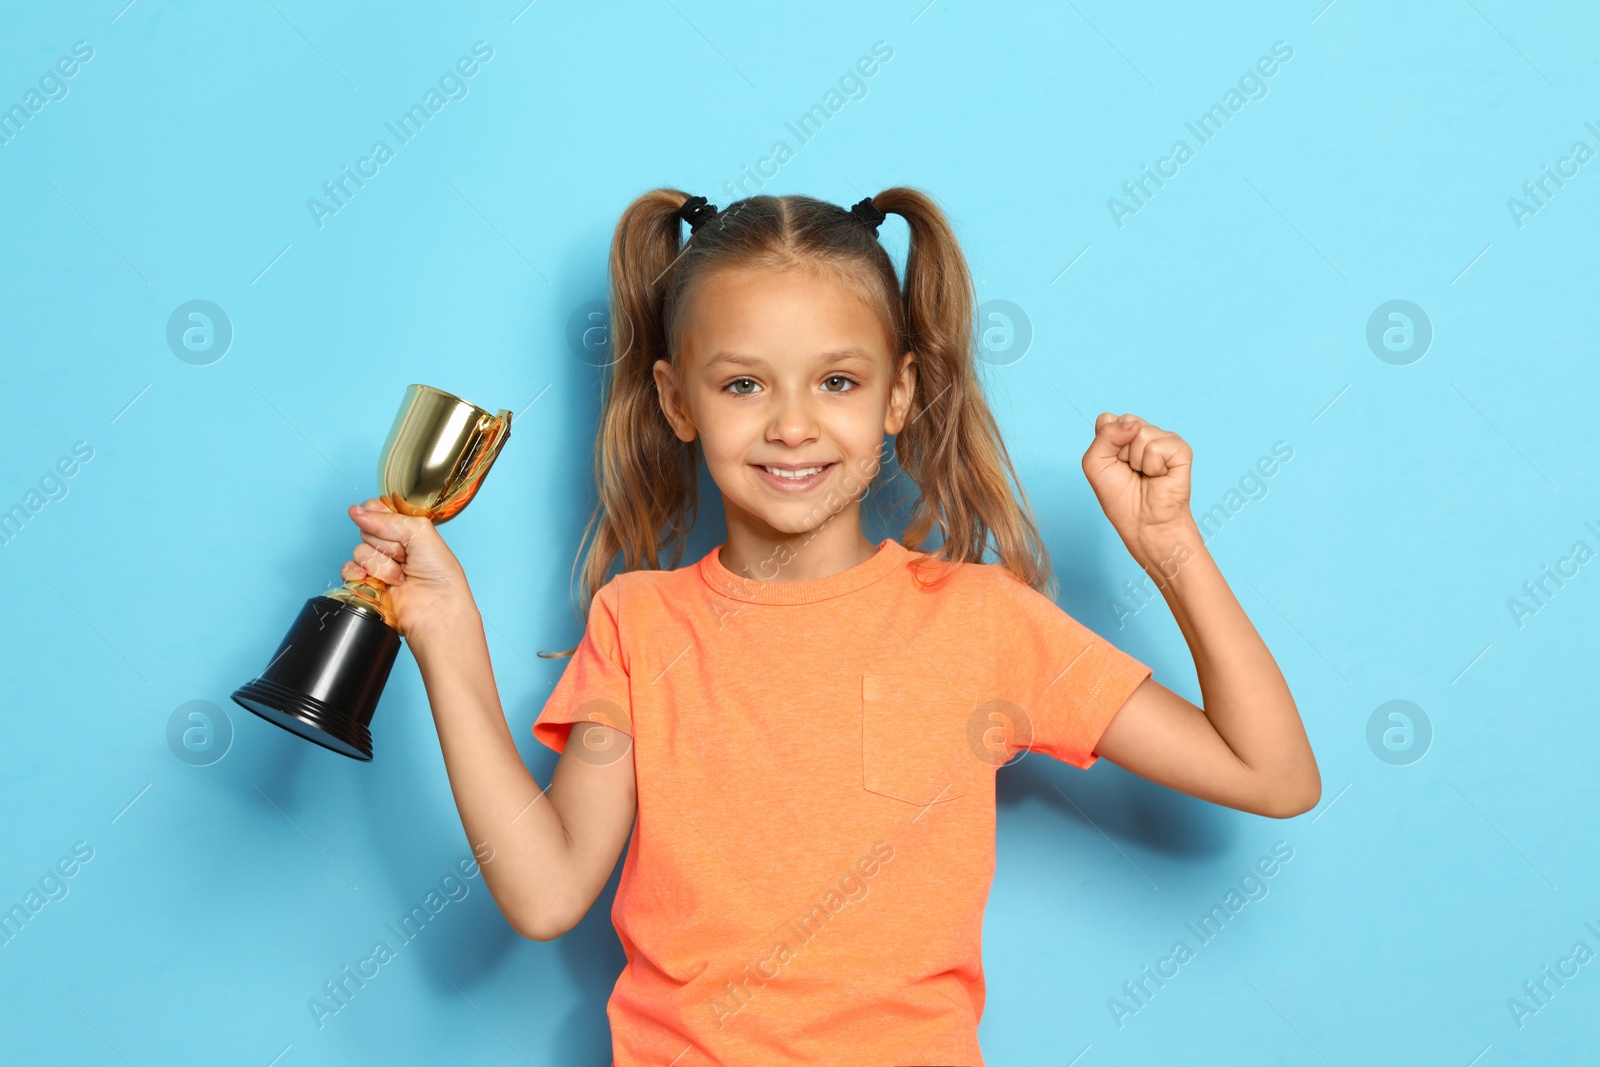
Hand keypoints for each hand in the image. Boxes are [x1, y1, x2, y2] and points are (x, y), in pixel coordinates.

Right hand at [340, 498, 477, 641]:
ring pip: (359, 551)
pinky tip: (377, 582)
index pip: (377, 511)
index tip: (389, 525)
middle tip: (405, 557)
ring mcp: (378, 567)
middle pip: (366, 530)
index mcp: (406, 532)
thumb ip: (388, 519)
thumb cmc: (441, 575)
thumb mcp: (421, 533)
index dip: (377, 515)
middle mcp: (391, 548)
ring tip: (400, 577)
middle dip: (386, 543)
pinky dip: (359, 575)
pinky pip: (348, 571)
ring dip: (381, 564)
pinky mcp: (367, 586)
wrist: (436, 611)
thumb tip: (357, 511)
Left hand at [1081, 413, 1194, 555]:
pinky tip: (1159, 476)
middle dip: (1121, 450)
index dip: (1105, 441)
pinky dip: (1153, 466)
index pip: (1108, 419)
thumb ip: (1104, 435)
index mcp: (1122, 435)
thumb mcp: (1095, 464)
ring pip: (1141, 433)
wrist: (1144, 522)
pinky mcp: (1180, 449)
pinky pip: (1157, 447)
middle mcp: (1144, 434)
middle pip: (1126, 420)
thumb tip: (1134, 424)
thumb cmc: (1120, 497)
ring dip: (1137, 461)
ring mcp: (1164, 439)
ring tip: (1145, 475)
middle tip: (1130, 470)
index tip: (1113, 462)